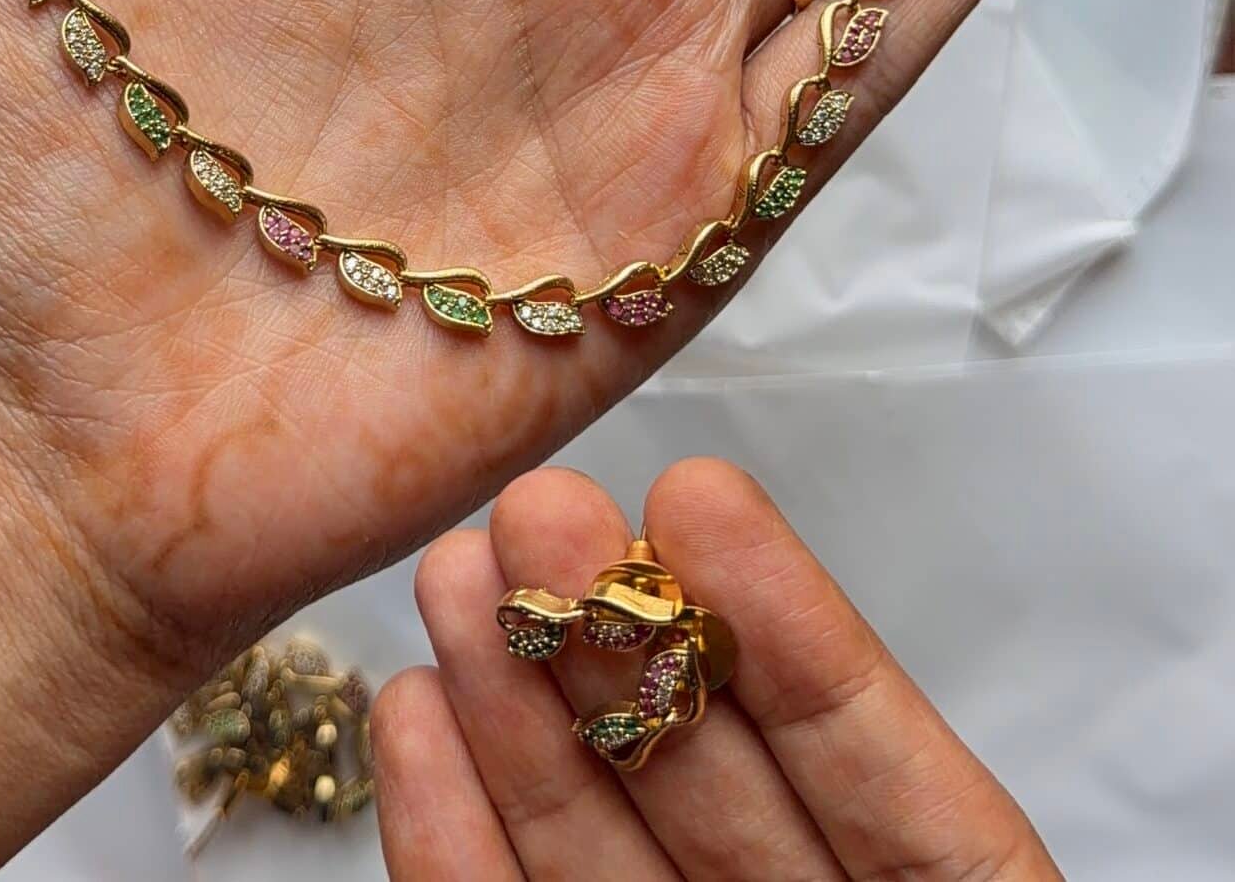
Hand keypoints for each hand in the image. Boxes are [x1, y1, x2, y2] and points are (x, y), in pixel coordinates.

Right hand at [374, 459, 1061, 880]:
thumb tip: (792, 642)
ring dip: (510, 700)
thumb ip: (928, 839)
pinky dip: (445, 835)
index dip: (776, 621)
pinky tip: (410, 717)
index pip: (855, 746)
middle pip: (695, 764)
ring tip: (455, 571)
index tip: (699, 500)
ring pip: (583, 831)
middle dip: (610, 629)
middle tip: (540, 506)